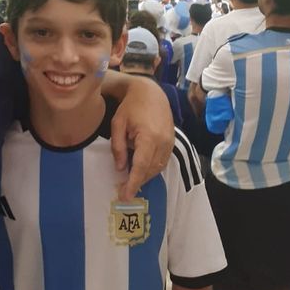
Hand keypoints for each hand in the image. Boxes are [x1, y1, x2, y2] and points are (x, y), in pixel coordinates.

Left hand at [110, 75, 174, 200]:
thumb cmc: (130, 107)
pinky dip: (152, 168)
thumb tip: (120, 168)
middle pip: (150, 170)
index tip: (125, 196)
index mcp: (148, 137)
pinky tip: (141, 169)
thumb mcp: (117, 124)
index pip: (141, 167)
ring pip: (157, 168)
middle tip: (123, 190)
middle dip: (137, 182)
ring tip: (130, 181)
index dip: (133, 183)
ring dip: (145, 176)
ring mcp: (170, 142)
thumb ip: (118, 147)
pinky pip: (162, 161)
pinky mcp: (172, 142)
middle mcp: (163, 142)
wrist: (150, 93)